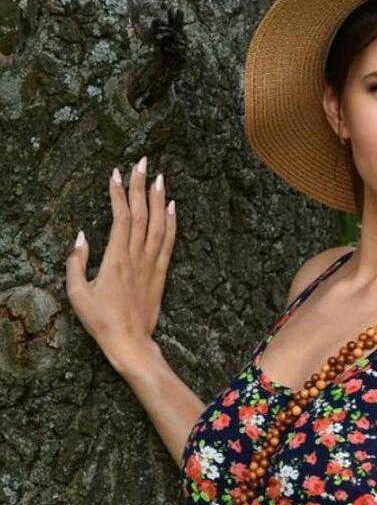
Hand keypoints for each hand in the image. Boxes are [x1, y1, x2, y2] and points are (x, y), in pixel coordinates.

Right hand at [65, 156, 176, 361]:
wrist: (130, 342)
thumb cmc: (101, 320)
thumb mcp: (78, 293)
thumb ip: (76, 263)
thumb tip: (81, 236)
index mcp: (115, 259)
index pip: (119, 218)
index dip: (118, 193)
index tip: (116, 173)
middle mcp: (136, 257)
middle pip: (141, 214)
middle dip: (141, 185)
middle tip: (142, 162)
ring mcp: (152, 264)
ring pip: (158, 224)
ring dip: (159, 199)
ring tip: (160, 176)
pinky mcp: (161, 273)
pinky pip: (169, 242)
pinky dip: (171, 223)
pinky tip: (172, 207)